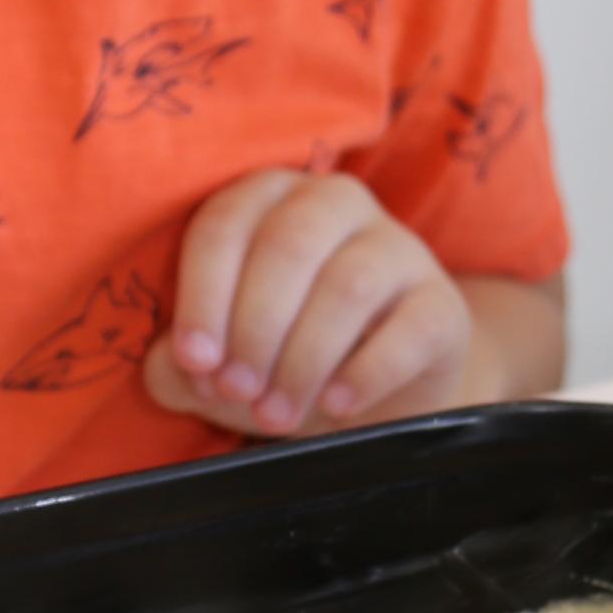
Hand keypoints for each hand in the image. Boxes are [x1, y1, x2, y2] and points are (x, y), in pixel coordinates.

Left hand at [142, 169, 474, 440]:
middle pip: (288, 247)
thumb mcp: (225, 359)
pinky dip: (365, 373)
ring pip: (348, 286)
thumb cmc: (284, 355)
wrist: (379, 389)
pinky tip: (334, 407)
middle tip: (237, 392)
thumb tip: (170, 367)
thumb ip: (182, 363)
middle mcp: (335, 204)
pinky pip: (409, 329)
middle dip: (254, 328)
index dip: (204, 294)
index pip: (227, 224)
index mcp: (269, 198)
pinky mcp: (442, 303)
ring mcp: (398, 248)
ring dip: (302, 358)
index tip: (196, 359)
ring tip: (275, 415)